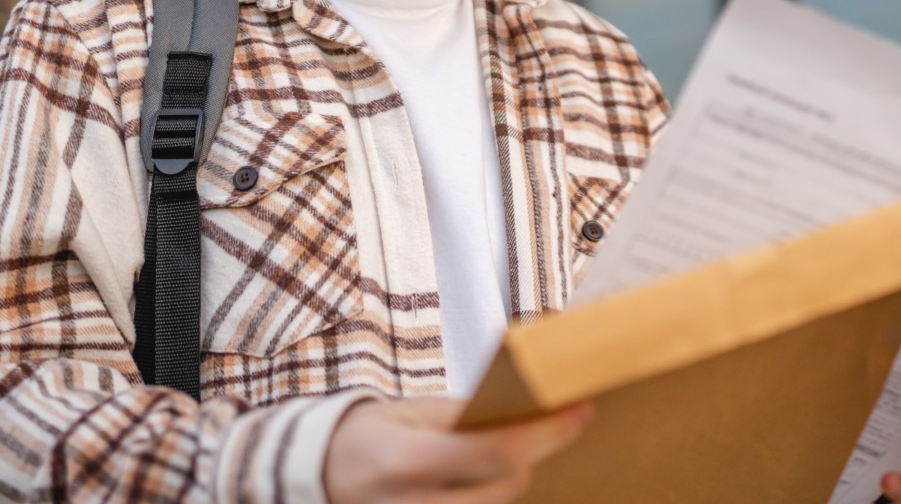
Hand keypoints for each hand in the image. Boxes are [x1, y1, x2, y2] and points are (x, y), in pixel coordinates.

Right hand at [324, 397, 593, 503]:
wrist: (319, 478)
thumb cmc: (369, 438)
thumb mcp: (412, 412)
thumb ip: (468, 415)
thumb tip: (531, 406)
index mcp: (411, 461)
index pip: (499, 450)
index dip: (548, 431)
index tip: (581, 410)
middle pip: (509, 484)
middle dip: (525, 453)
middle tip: (526, 426)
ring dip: (504, 480)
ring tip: (479, 458)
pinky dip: (485, 497)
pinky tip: (474, 480)